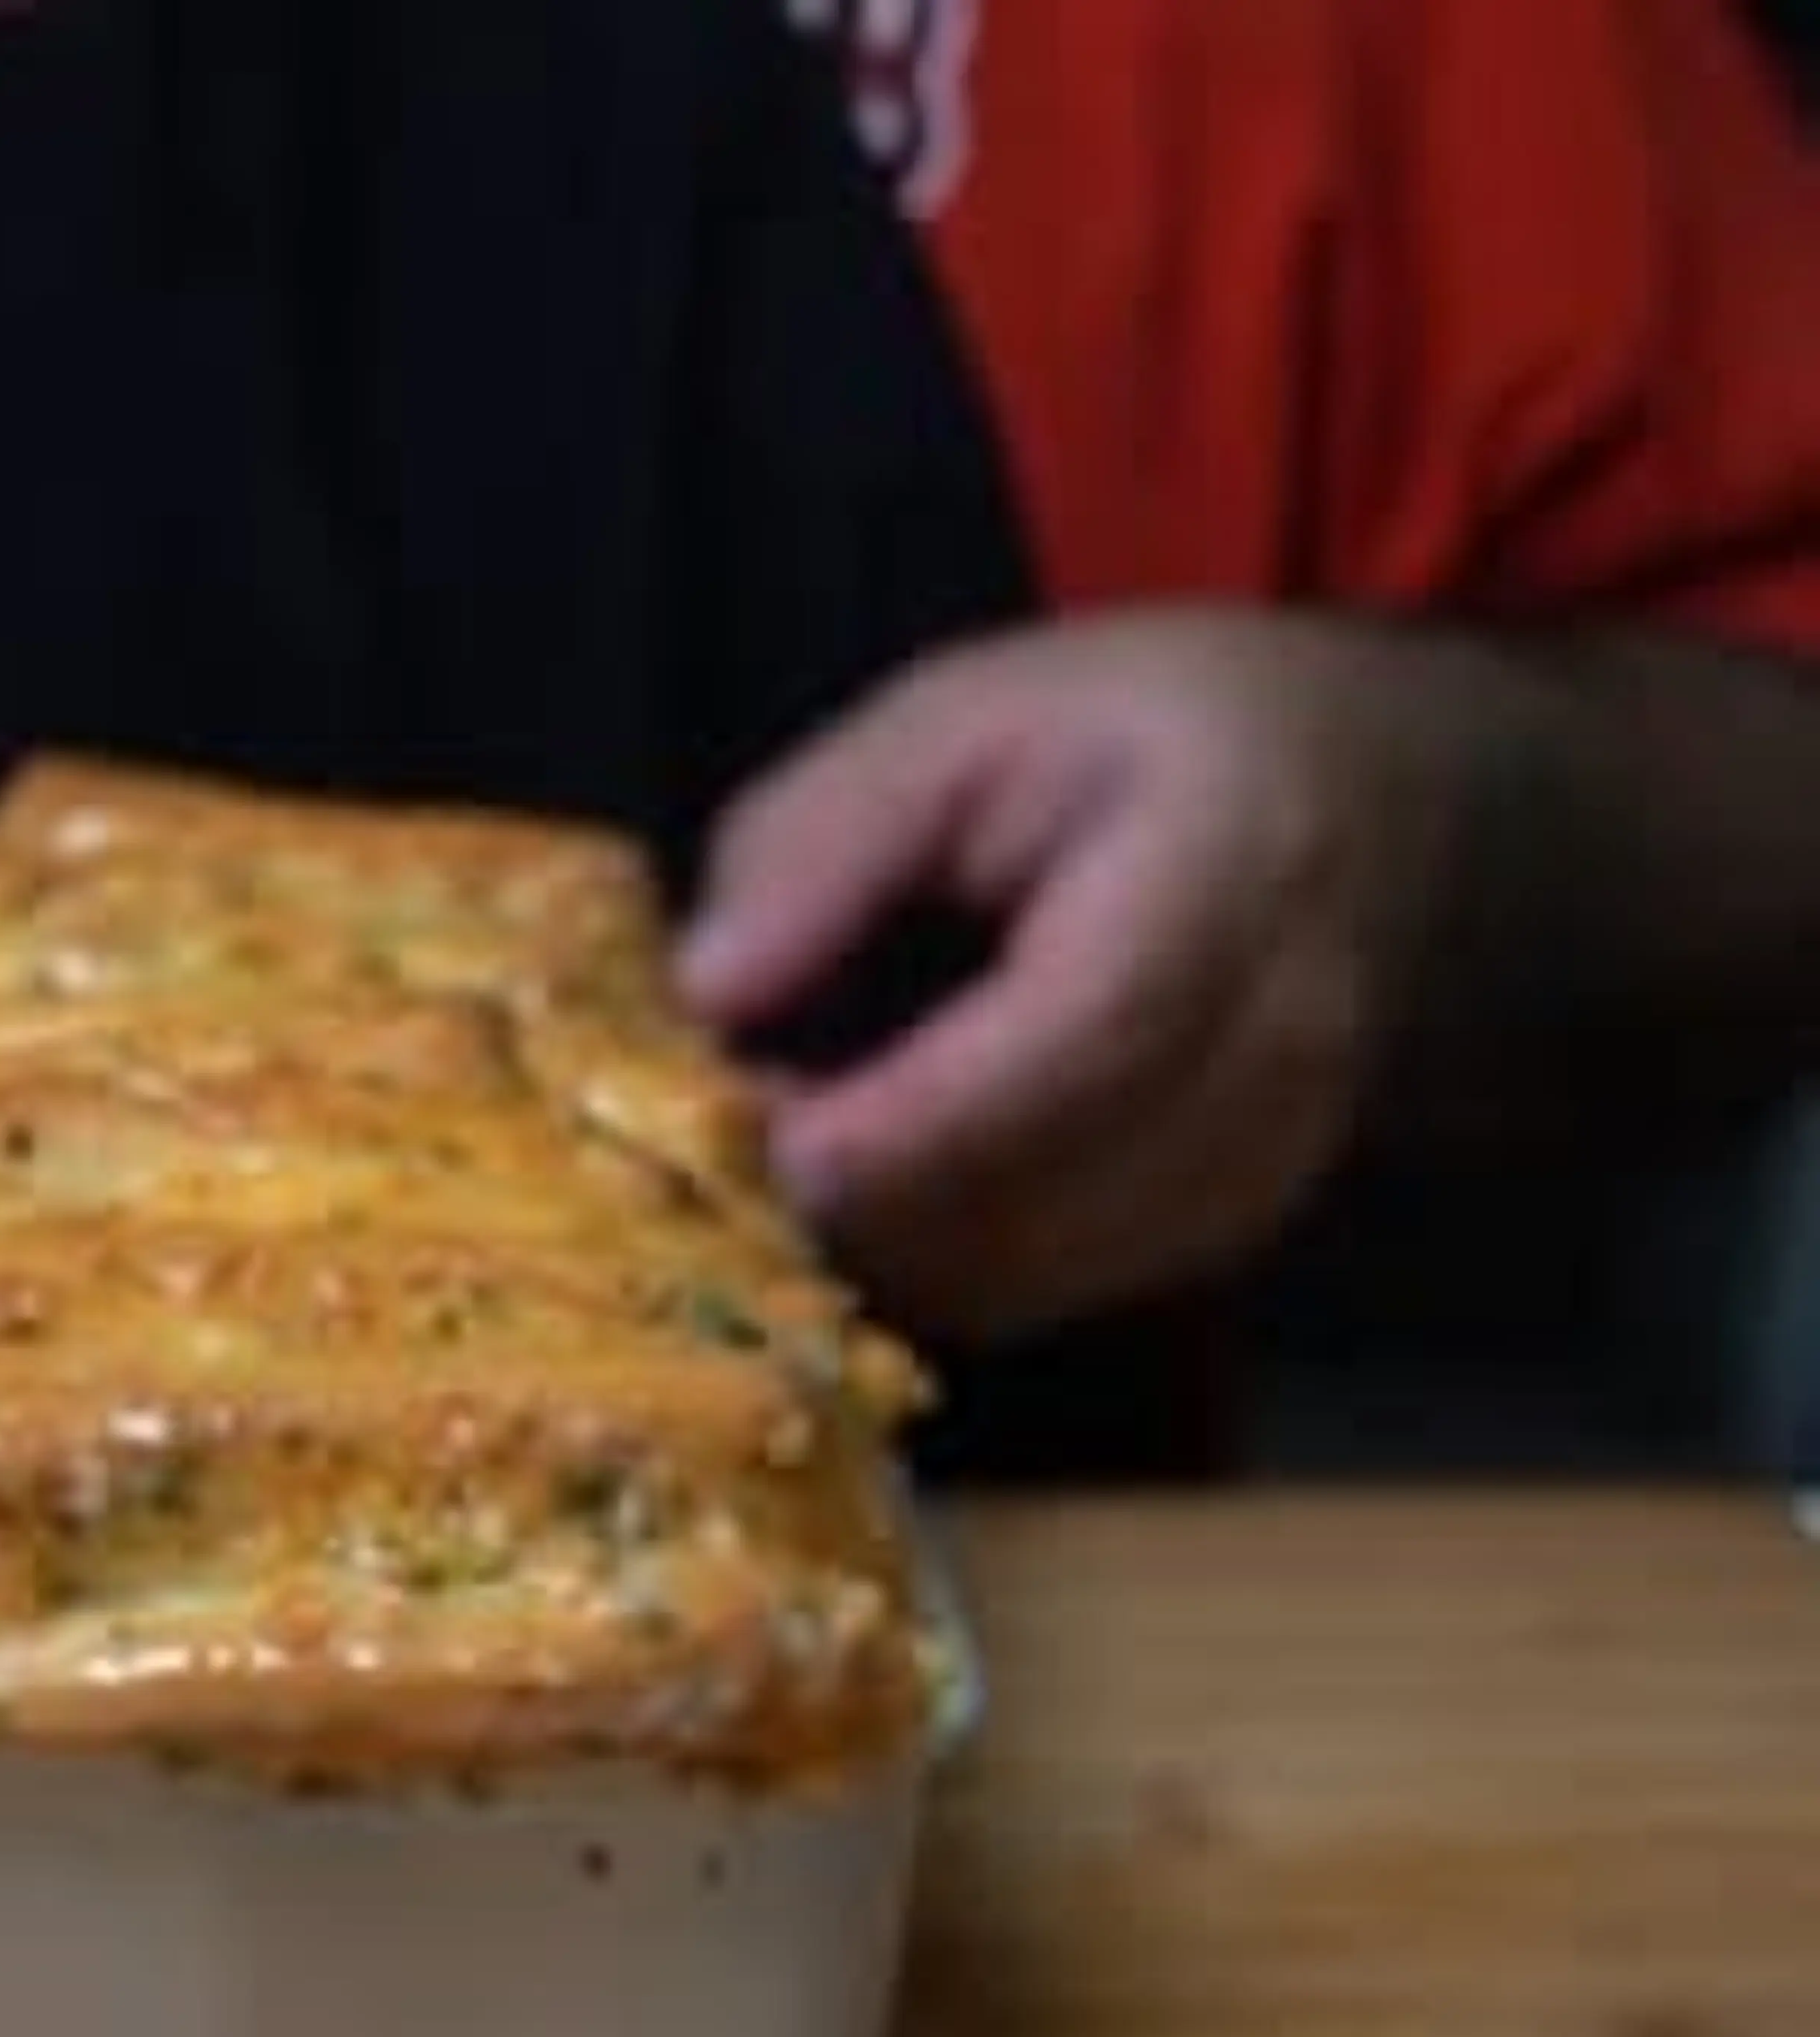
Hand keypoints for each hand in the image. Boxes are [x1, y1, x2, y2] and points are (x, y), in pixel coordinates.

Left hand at [678, 609, 1486, 1341]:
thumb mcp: (962, 719)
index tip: (769, 1144)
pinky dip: (931, 1260)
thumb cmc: (1137, 742)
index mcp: (1223, 882)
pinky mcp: (1218, 1239)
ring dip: (882, 1242)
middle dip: (860, 1197)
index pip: (1084, 1042)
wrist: (1351, 805)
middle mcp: (1277, 1053)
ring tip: (793, 1139)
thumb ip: (825, 843)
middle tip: (724, 1139)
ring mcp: (1262, 1168)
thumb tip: (705, 994)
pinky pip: (1040, 1297)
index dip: (915, 1120)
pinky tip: (871, 1179)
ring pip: (1028, 1278)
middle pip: (1043, 1197)